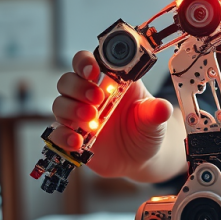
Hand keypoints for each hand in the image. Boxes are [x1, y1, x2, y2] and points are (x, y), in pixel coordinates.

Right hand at [50, 50, 175, 179]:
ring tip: (92, 119)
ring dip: (71, 109)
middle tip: (97, 99)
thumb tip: (163, 108)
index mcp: (108, 82)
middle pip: (68, 80)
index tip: (93, 70)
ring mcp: (78, 116)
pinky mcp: (73, 137)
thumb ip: (154, 112)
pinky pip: (57, 133)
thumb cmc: (146, 129)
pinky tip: (77, 142)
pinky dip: (63, 136)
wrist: (141, 157)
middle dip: (78, 87)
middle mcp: (89, 96)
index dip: (85, 62)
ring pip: (60, 104)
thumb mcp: (154, 119)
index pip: (87, 62)